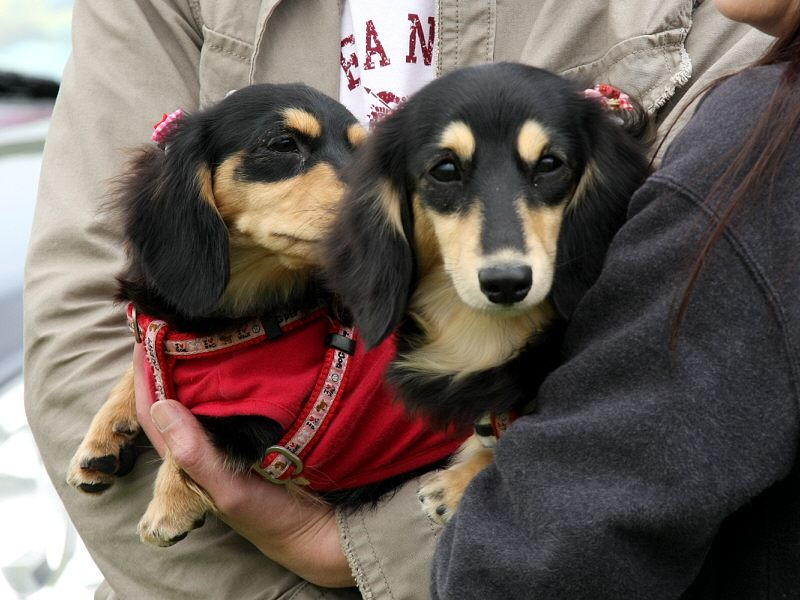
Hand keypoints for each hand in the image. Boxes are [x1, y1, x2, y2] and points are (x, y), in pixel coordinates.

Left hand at [132, 343, 354, 587]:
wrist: (317, 529)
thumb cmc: (269, 516)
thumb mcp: (230, 490)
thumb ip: (196, 455)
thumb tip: (162, 406)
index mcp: (189, 456)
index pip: (154, 408)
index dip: (145, 373)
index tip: (148, 333)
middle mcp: (206, 441)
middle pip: (178, 394)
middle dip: (173, 359)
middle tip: (180, 320)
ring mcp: (231, 435)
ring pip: (208, 393)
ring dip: (204, 363)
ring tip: (209, 328)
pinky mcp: (257, 430)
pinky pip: (238, 397)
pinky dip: (235, 375)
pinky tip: (245, 353)